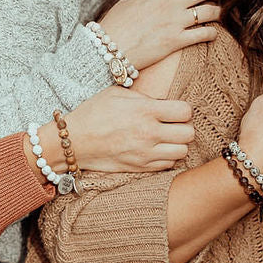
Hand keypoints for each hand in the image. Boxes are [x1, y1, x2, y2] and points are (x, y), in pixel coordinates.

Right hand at [64, 86, 194, 172]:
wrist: (74, 141)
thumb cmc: (93, 113)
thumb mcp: (118, 94)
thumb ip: (145, 97)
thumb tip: (163, 103)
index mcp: (145, 111)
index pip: (185, 111)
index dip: (182, 109)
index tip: (174, 110)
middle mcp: (149, 133)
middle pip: (189, 133)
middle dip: (184, 127)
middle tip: (173, 125)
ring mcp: (145, 153)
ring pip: (182, 152)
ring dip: (177, 144)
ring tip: (166, 138)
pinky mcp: (140, 168)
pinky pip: (168, 165)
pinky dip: (166, 157)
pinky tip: (155, 149)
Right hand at [98, 0, 219, 70]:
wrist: (107, 50)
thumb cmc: (113, 25)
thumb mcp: (126, 1)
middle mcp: (169, 4)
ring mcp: (175, 22)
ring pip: (209, 11)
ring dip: (216, 12)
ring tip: (216, 15)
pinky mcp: (177, 41)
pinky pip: (204, 34)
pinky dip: (211, 33)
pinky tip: (211, 35)